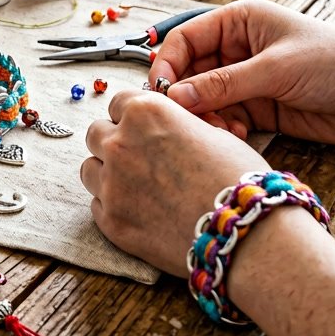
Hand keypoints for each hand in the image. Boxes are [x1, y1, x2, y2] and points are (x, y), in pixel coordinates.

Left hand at [81, 90, 267, 274]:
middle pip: (96, 133)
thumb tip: (169, 127)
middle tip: (139, 159)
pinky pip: (97, 205)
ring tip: (136, 187)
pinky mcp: (111, 220)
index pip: (119, 103)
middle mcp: (120, 142)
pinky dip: (113, 206)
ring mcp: (111, 183)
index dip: (133, 117)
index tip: (144, 130)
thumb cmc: (239, 179)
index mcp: (145, 111)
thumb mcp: (214, 132)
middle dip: (114, 142)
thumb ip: (178, 123)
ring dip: (106, 173)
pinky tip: (140, 211)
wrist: (245, 232)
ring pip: (89, 169)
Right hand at [149, 0, 334, 145]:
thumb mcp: (276, 69)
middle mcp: (238, 48)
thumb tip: (177, 95)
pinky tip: (235, 133)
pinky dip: (223, 127)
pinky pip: (224, 117)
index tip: (160, 90)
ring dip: (205, 116)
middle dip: (186, 95)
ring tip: (219, 128)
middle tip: (185, 118)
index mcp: (239, 22)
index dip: (169, 63)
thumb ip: (224, 83)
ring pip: (204, 98)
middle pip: (191, 71)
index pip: (187, 38)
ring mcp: (247, 79)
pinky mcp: (258, 107)